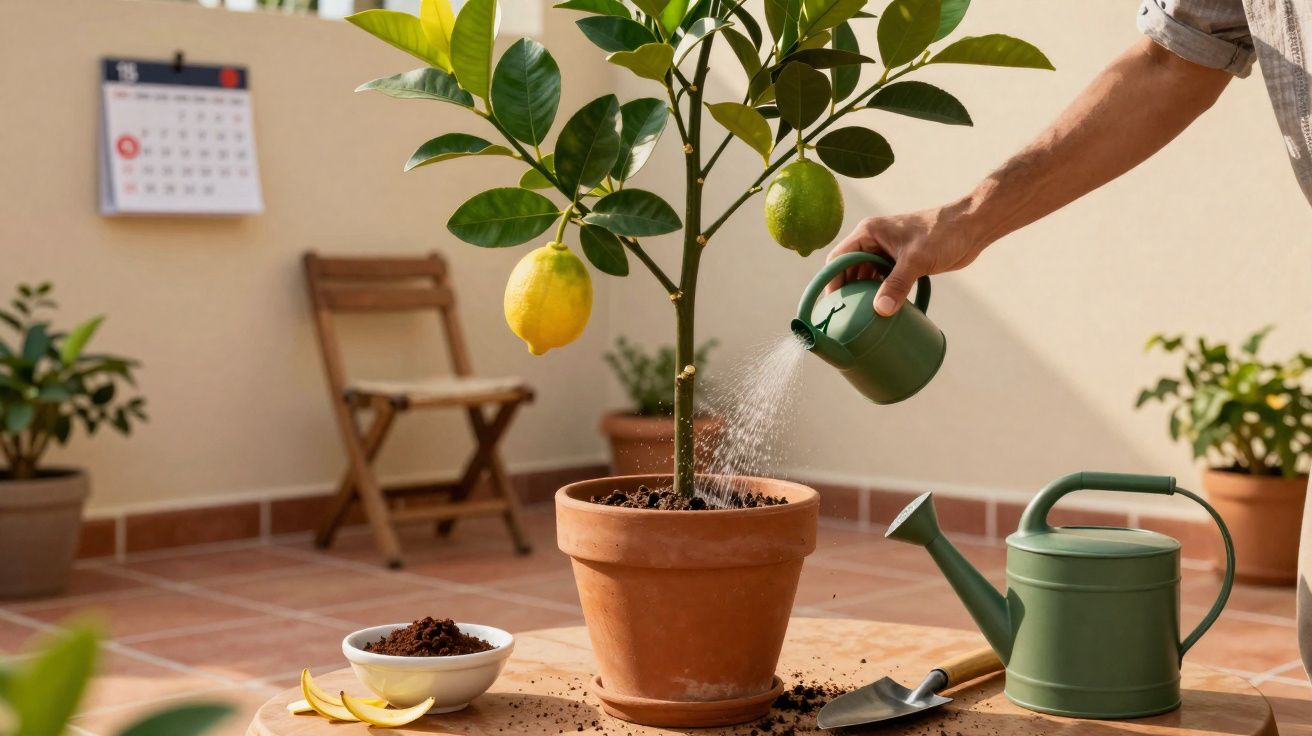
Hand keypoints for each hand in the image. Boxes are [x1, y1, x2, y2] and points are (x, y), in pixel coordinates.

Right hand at [825, 203, 985, 315]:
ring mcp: (888, 253)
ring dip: (864, 295)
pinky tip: (881, 311)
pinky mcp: (902, 263)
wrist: (972, 226)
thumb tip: (880, 311)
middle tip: (843, 317)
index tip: (830, 305)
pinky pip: (884, 281)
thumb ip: (896, 285)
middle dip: (847, 292)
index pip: (839, 258)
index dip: (831, 281)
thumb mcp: (916, 260)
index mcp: (869, 232)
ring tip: (860, 318)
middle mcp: (874, 242)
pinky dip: (881, 294)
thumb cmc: (943, 232)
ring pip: (867, 277)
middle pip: (850, 270)